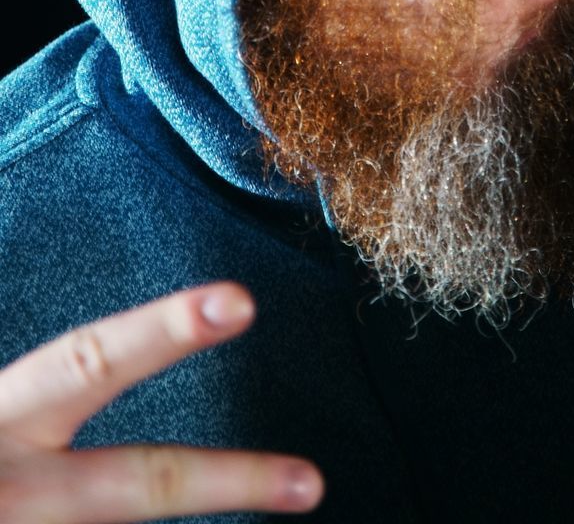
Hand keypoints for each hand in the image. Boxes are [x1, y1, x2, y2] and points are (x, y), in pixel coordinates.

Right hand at [0, 282, 324, 520]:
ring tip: (293, 499)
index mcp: (1, 418)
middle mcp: (13, 489)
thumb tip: (84, 362)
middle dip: (227, 481)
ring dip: (215, 501)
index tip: (241, 303)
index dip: (165, 331)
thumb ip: (25, 393)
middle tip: (311, 483)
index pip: (88, 360)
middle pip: (135, 484)